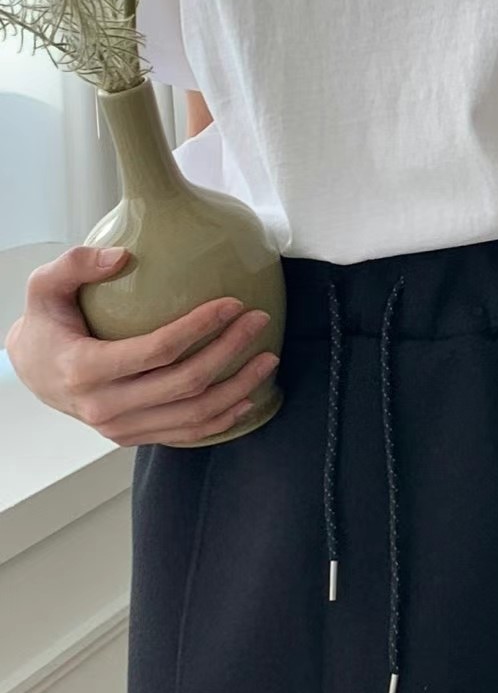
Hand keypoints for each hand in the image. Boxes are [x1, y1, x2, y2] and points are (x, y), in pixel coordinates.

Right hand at [4, 245, 279, 446]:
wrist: (33, 372)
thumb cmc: (45, 324)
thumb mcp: (44, 286)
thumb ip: (76, 263)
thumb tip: (121, 256)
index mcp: (85, 369)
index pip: (157, 351)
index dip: (200, 327)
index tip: (234, 302)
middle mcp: (104, 407)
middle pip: (185, 383)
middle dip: (230, 351)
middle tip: (259, 320)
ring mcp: (120, 428)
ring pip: (192, 415)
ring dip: (238, 388)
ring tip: (268, 358)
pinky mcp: (132, 437)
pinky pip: (185, 434)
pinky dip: (221, 419)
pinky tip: (249, 397)